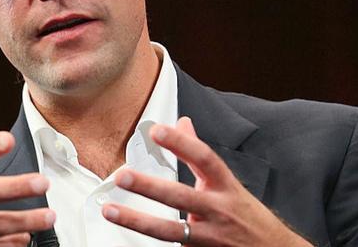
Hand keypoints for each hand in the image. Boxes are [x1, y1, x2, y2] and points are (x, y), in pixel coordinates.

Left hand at [101, 117, 309, 246]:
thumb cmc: (246, 215)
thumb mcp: (227, 182)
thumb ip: (199, 155)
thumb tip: (182, 123)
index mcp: (225, 186)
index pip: (204, 158)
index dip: (181, 143)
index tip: (157, 130)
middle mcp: (219, 210)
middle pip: (180, 196)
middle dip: (149, 186)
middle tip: (121, 175)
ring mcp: (210, 237)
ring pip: (170, 231)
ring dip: (138, 221)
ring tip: (111, 210)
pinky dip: (151, 246)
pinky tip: (126, 239)